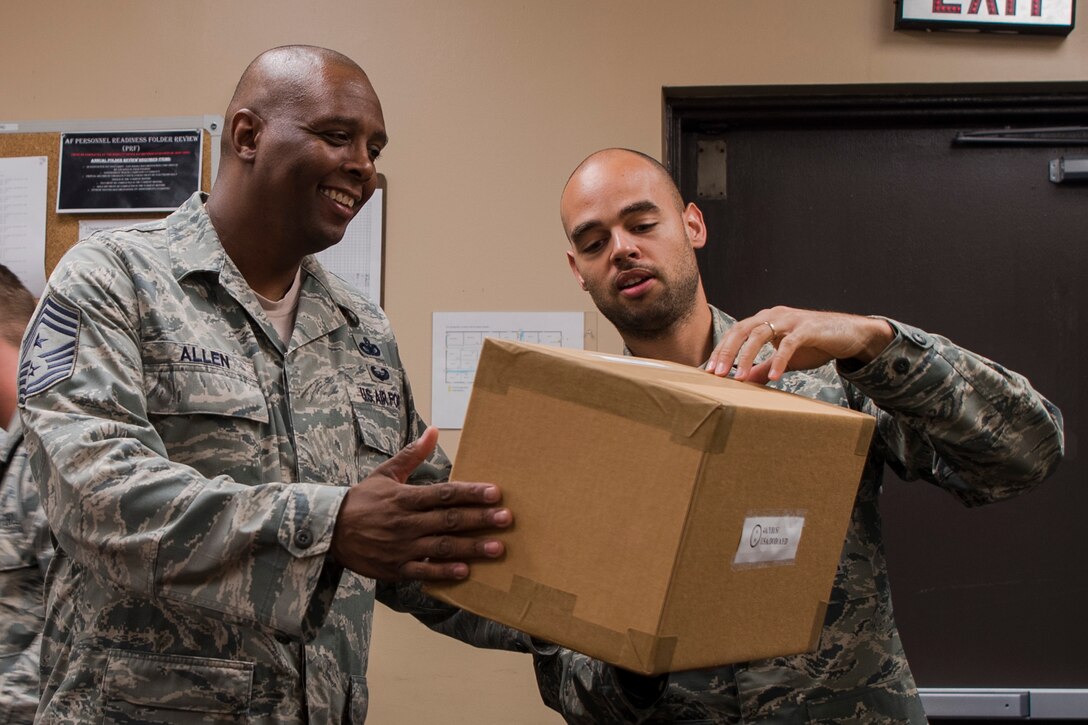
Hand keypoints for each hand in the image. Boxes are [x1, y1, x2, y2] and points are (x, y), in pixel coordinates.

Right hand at [331, 426, 511, 580]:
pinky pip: (424, 571)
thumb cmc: (362, 500)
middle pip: (449, 520)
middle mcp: (407, 522)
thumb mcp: (385, 473)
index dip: (471, 493)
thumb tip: (433, 431)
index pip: (445, 493)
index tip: (495, 493)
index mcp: (406, 498)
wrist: (329, 530)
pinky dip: (444, 572)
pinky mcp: (396, 568)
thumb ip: (412, 455)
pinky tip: (466, 571)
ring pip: (442, 547)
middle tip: (506, 519)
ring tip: (497, 548)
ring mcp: (402, 547)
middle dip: (480, 519)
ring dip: (471, 548)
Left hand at [704, 306, 893, 383]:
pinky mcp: (808, 329)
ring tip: (740, 378)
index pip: (736, 333)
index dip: (721, 350)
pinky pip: (789, 344)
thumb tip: (745, 381)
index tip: (708, 371)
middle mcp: (774, 315)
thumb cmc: (815, 344)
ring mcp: (790, 320)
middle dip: (727, 352)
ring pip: (760, 334)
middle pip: (742, 330)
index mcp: (765, 320)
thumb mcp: (784, 358)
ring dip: (747, 356)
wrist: (849, 334)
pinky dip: (779, 360)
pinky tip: (773, 377)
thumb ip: (764, 366)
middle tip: (716, 373)